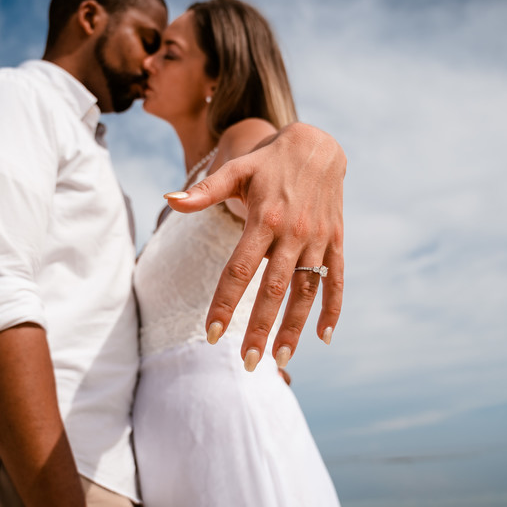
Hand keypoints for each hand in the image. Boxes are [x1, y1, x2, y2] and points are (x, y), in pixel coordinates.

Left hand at [165, 122, 344, 366]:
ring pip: (305, 291)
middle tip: (247, 362)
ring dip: (294, 328)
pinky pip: (336, 280)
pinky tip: (324, 337)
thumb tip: (169, 199)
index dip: (225, 302)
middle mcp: (293, 233)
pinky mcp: (336, 241)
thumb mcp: (236, 170)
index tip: (212, 333)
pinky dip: (333, 309)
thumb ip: (204, 191)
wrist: (318, 144)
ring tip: (281, 360)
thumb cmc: (268, 161)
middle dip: (260, 328)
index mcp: (265, 218)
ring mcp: (318, 239)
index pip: (239, 269)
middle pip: (273, 289)